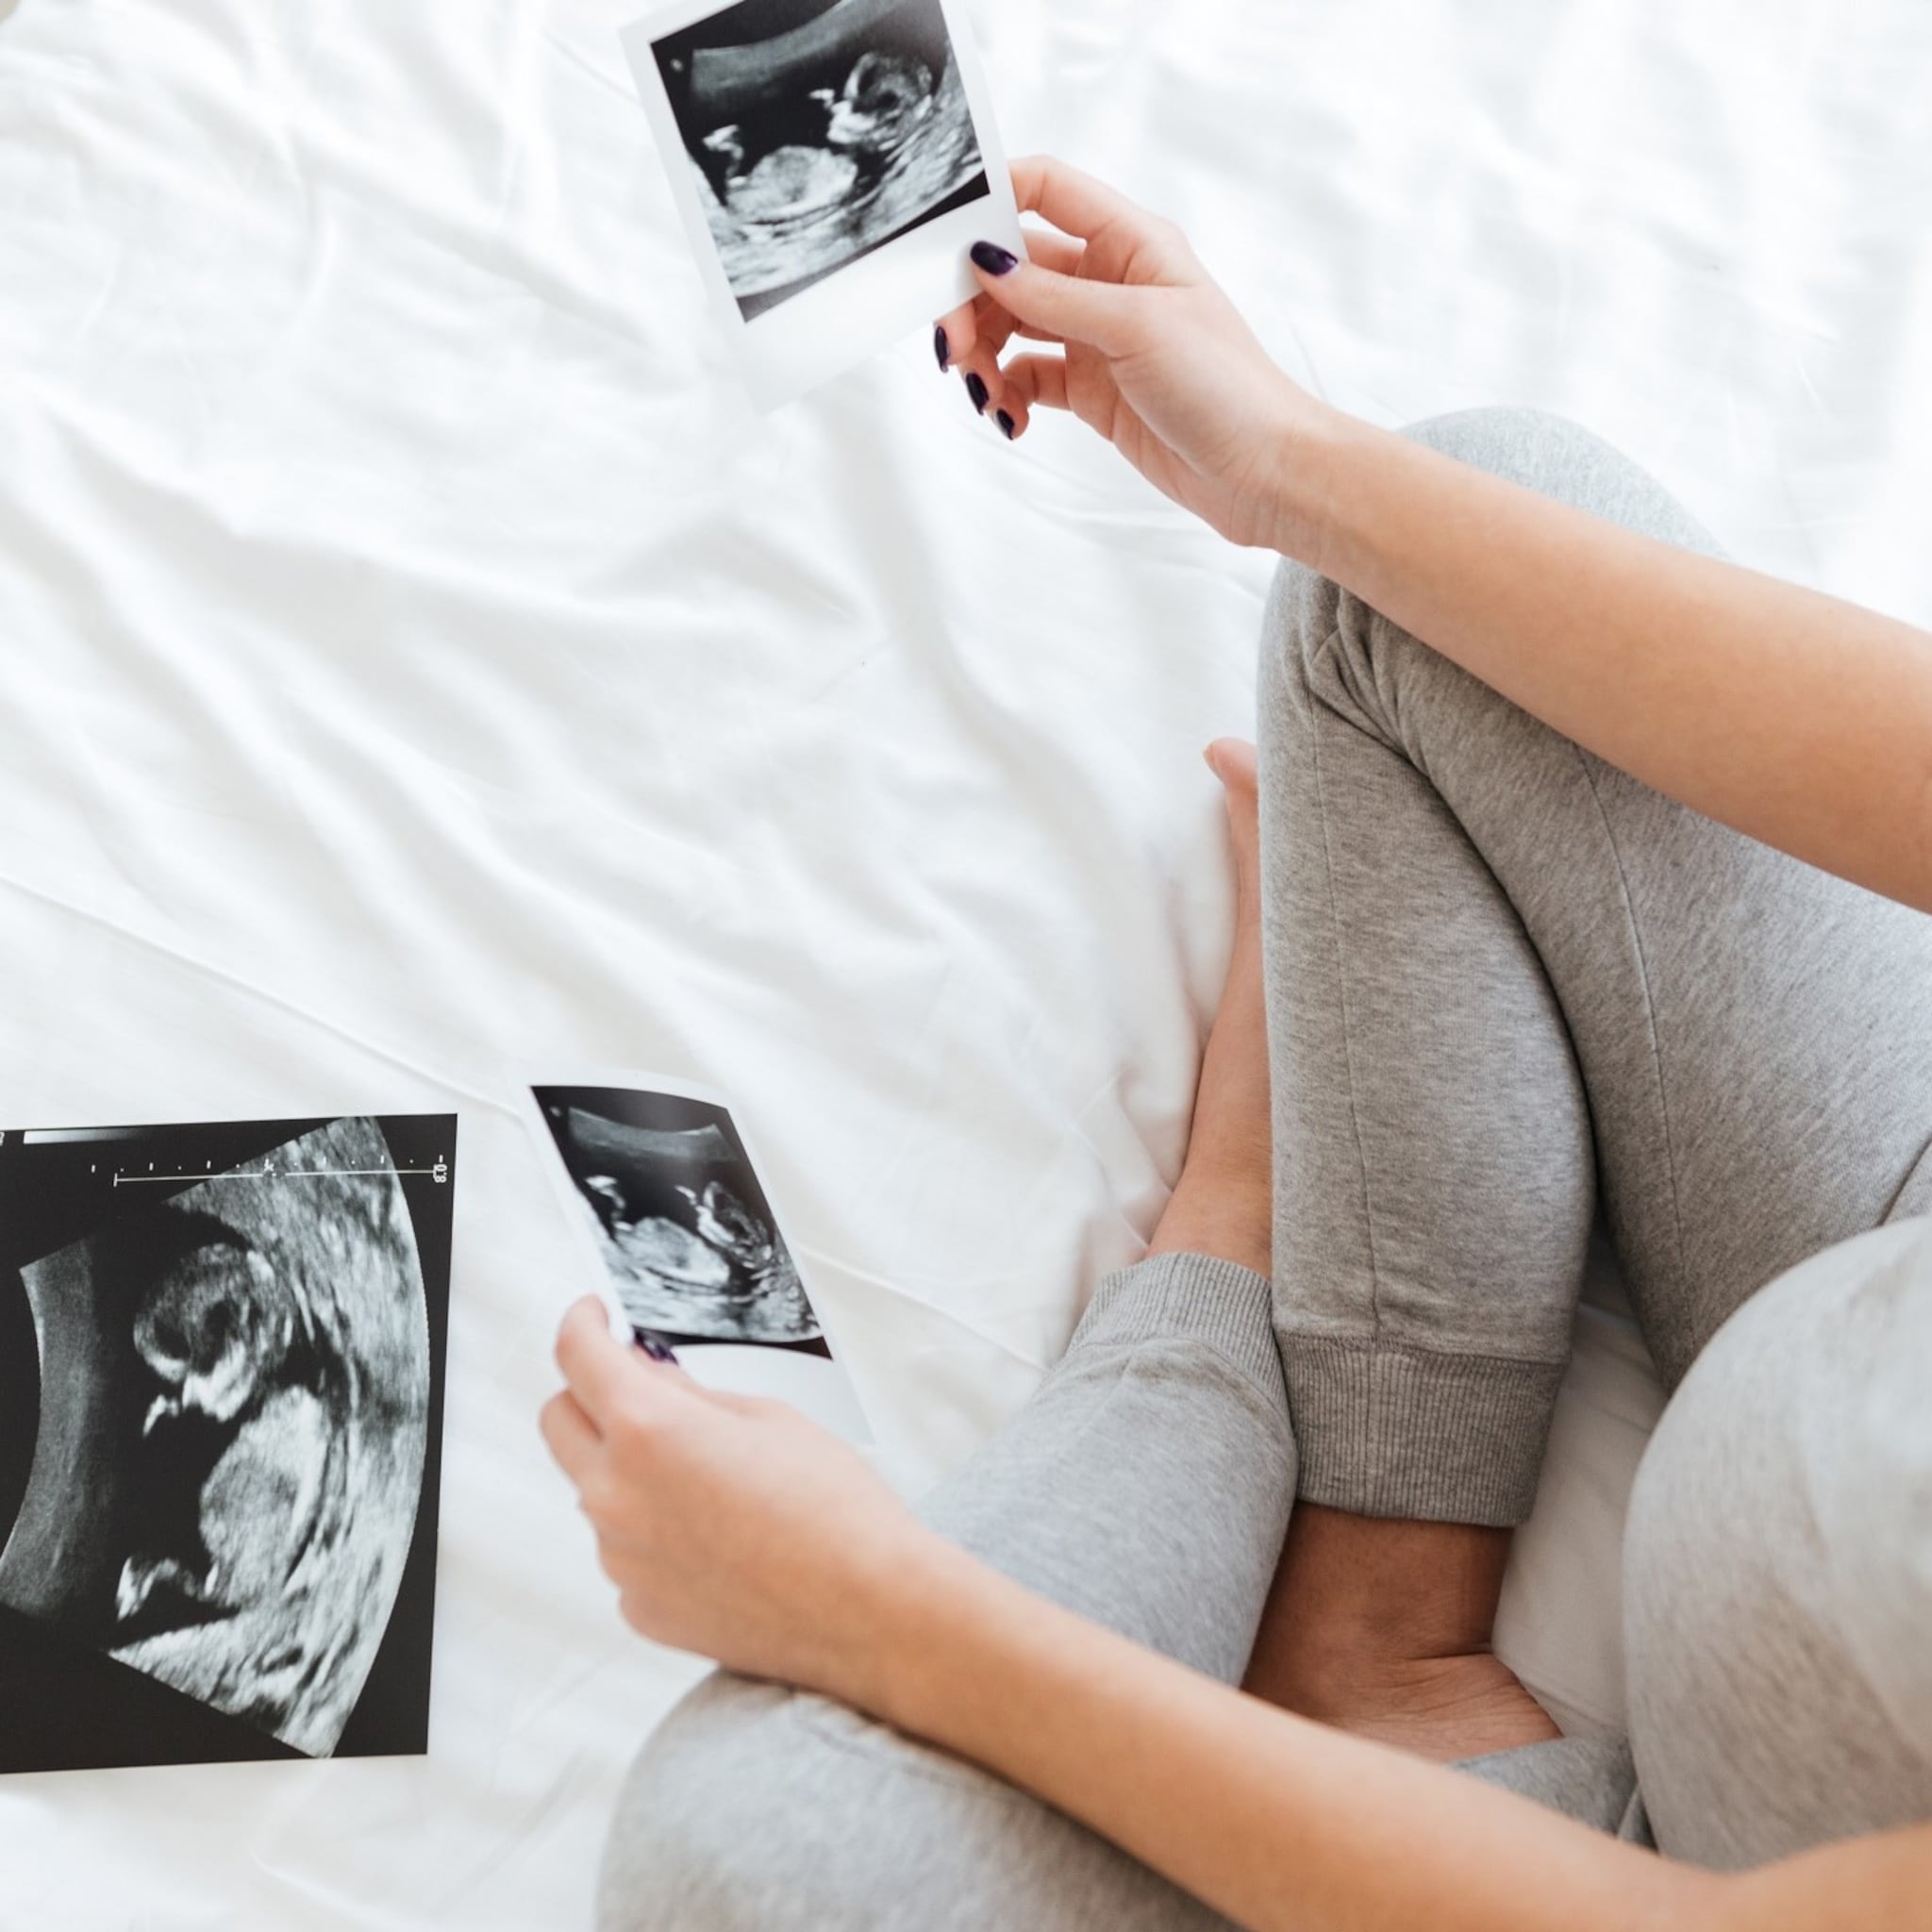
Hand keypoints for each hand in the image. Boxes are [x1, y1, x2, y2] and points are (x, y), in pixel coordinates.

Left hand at [540, 1299, 940, 1707]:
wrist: (869, 1609)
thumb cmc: (834, 1510)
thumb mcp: (768, 1416)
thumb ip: (691, 1394)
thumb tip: (649, 1379)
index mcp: (648, 1430)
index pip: (576, 1356)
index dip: (582, 1323)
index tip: (593, 1317)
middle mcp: (616, 1496)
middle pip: (557, 1421)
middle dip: (588, 1393)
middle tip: (639, 1388)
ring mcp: (621, 1559)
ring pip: (592, 1489)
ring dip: (624, 1468)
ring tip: (706, 1478)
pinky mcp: (639, 1607)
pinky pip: (623, 1551)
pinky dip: (650, 1532)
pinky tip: (715, 1535)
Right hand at [935, 156, 1340, 551]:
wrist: (1262, 472)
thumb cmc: (1225, 387)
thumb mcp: (1136, 327)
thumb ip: (1056, 295)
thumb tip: (987, 262)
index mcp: (1129, 242)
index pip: (1047, 191)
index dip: (993, 198)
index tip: (945, 238)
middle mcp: (1108, 281)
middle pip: (1014, 266)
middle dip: (974, 302)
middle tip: (956, 348)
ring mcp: (1097, 336)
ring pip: (1013, 325)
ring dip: (985, 354)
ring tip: (985, 394)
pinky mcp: (1091, 389)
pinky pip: (1027, 378)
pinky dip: (1008, 395)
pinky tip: (1011, 419)